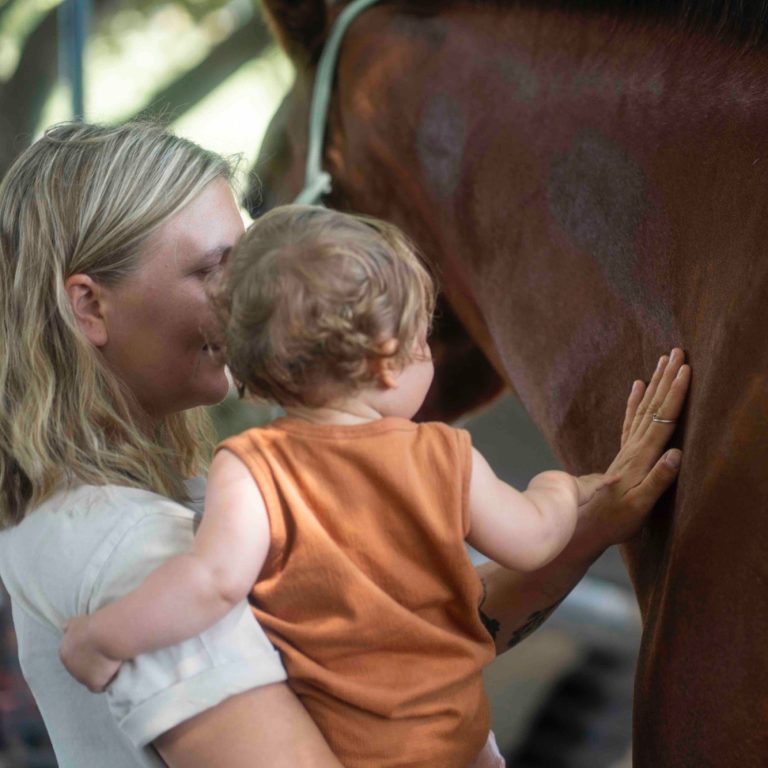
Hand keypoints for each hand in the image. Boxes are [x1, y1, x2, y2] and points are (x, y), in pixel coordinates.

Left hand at [59, 614, 121, 692]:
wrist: (107, 633)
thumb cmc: (96, 623)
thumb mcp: (79, 621)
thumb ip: (71, 626)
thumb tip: (65, 627)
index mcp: (65, 652)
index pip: (74, 657)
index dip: (87, 653)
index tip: (98, 647)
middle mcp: (69, 667)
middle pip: (81, 669)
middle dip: (92, 664)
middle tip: (106, 655)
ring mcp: (81, 677)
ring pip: (90, 678)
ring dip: (100, 673)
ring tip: (113, 663)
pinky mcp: (94, 683)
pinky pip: (100, 686)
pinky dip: (107, 681)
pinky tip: (115, 672)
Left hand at [578, 348, 689, 544]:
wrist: (583, 525)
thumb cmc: (614, 520)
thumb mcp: (639, 506)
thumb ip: (658, 480)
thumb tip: (677, 453)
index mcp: (641, 458)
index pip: (662, 419)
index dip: (675, 394)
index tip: (685, 370)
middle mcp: (633, 448)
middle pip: (653, 406)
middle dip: (667, 378)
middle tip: (677, 352)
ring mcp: (627, 449)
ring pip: (643, 408)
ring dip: (655, 383)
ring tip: (663, 360)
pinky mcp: (623, 454)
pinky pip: (630, 419)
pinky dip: (635, 400)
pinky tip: (638, 385)